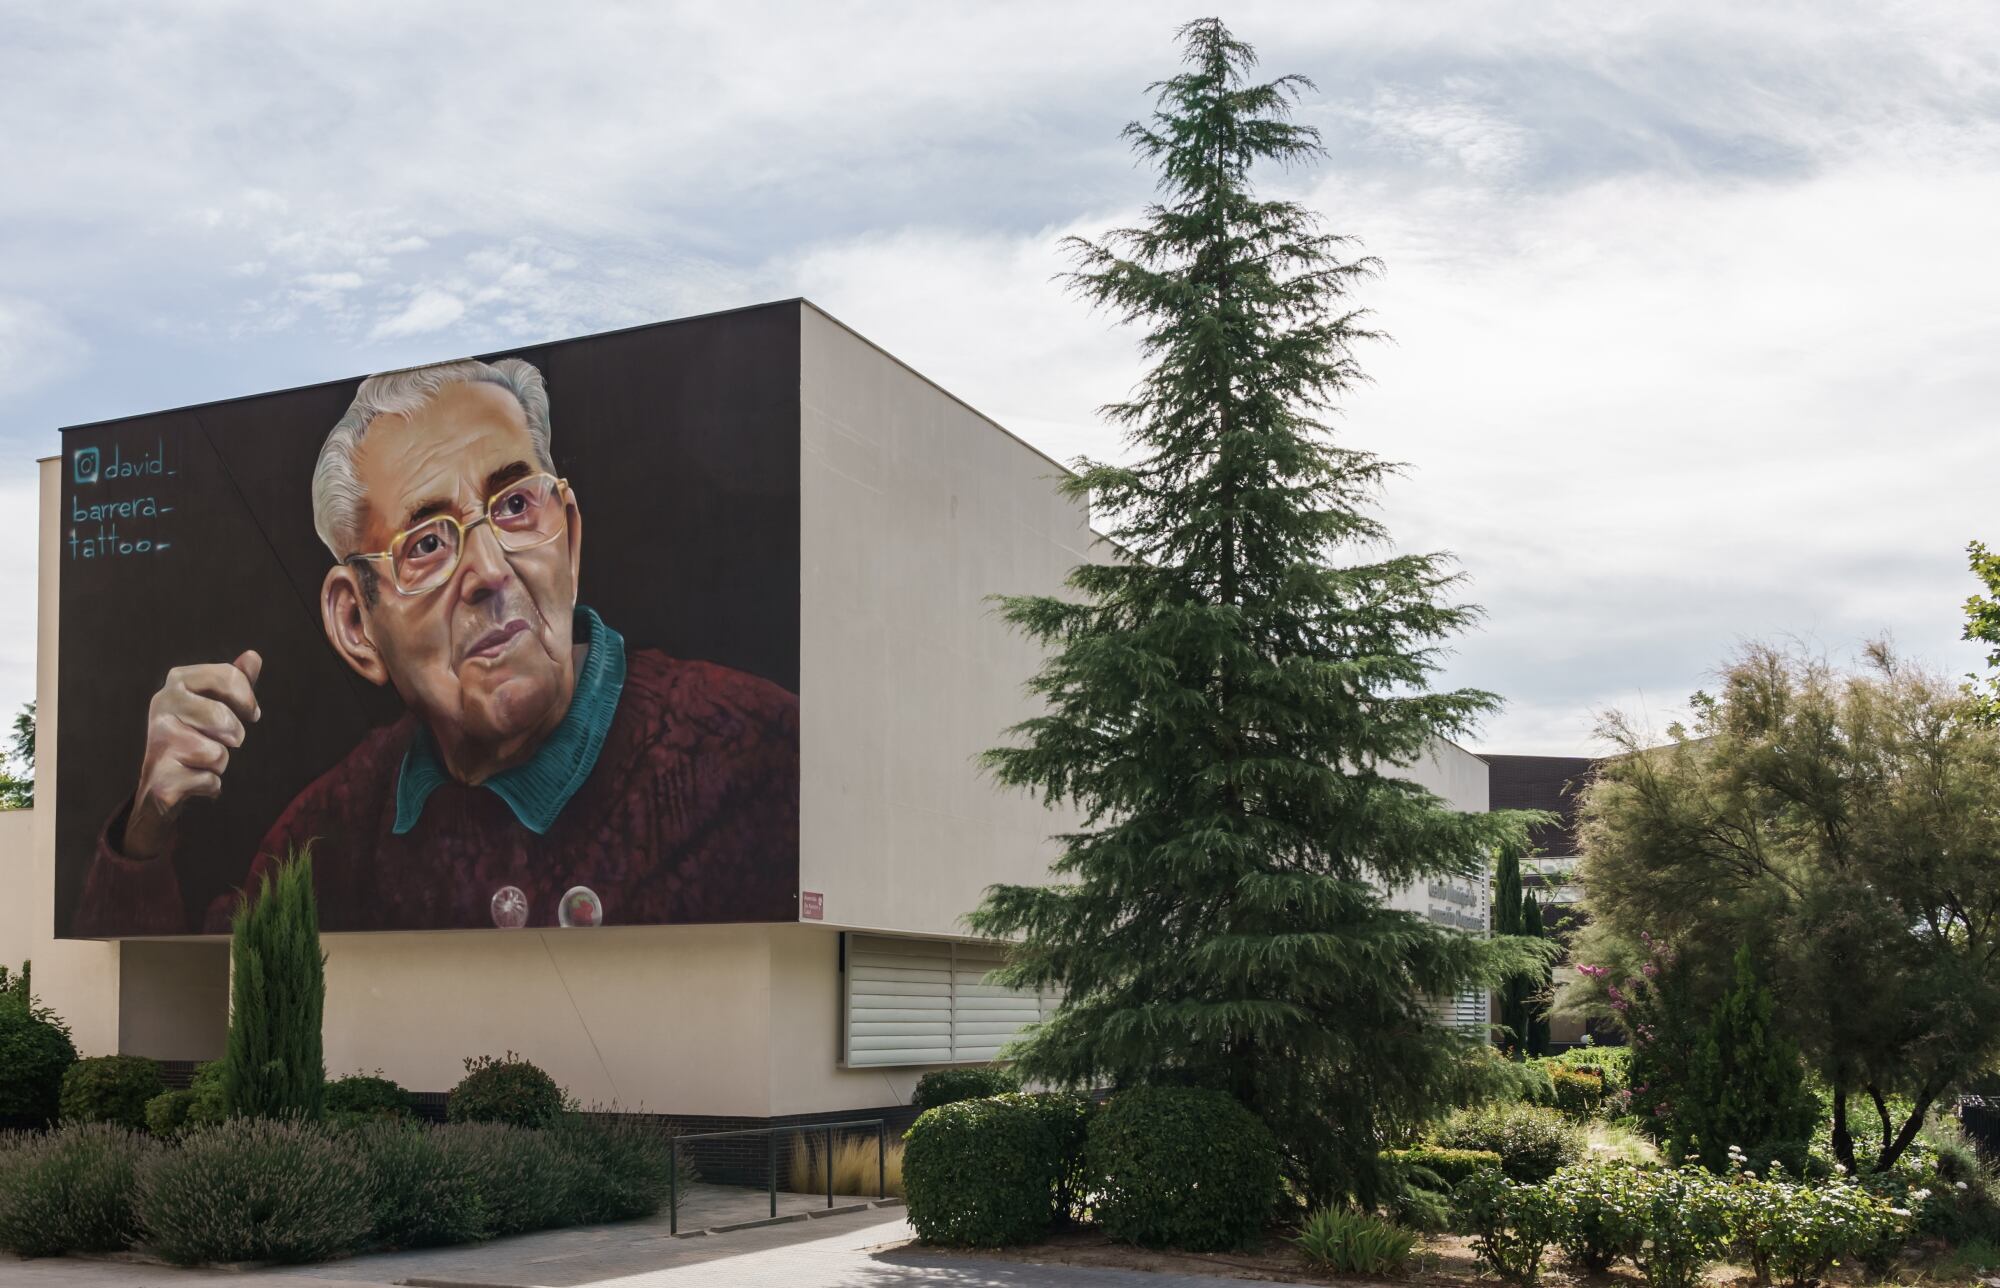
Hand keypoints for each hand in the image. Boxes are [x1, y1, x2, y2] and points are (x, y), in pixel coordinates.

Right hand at [121, 650, 261, 860]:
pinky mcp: (161, 777)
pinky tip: (190, 779)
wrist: (162, 783)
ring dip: (219, 762)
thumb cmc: (195, 735)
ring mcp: (158, 740)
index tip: (249, 713)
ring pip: (217, 754)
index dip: (247, 700)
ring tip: (199, 760)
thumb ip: (234, 681)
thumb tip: (253, 656)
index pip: (228, 676)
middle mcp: (161, 705)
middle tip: (222, 740)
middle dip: (233, 735)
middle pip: (222, 717)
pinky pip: (210, 781)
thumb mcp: (215, 703)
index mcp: (178, 681)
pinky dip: (209, 785)